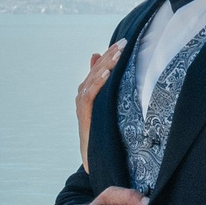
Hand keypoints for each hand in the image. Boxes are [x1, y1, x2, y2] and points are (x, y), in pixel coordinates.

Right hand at [75, 40, 124, 166]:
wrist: (97, 161)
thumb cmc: (105, 135)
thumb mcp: (110, 111)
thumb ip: (109, 92)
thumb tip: (111, 71)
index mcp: (90, 93)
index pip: (98, 68)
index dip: (109, 55)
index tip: (123, 43)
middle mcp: (83, 97)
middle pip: (95, 70)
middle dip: (109, 56)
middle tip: (124, 43)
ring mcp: (82, 106)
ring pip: (91, 79)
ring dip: (105, 65)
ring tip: (117, 54)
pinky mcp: (84, 116)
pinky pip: (88, 95)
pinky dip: (96, 82)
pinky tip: (106, 73)